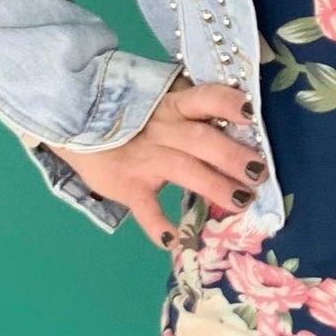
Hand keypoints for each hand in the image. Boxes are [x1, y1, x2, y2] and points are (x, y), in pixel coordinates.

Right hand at [40, 76, 268, 247]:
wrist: (77, 117)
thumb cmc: (136, 108)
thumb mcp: (163, 95)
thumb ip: (194, 102)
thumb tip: (240, 110)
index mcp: (176, 103)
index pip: (206, 98)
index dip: (228, 104)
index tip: (251, 113)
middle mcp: (164, 129)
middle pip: (202, 140)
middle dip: (232, 156)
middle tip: (259, 172)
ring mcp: (145, 158)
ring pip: (185, 171)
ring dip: (215, 187)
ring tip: (242, 202)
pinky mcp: (128, 186)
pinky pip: (145, 209)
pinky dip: (158, 226)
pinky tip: (175, 241)